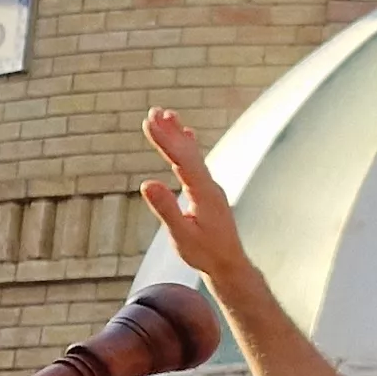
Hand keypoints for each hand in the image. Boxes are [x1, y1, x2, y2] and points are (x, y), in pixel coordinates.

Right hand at [140, 108, 256, 282]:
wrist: (229, 264)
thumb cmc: (205, 253)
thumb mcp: (181, 235)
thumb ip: (166, 209)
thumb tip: (147, 183)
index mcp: (204, 194)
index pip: (182, 161)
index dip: (166, 140)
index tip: (149, 122)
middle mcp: (210, 186)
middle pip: (189, 153)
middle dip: (171, 132)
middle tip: (154, 111)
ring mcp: (211, 188)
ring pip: (194, 156)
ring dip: (179, 135)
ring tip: (166, 114)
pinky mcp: (208, 192)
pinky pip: (197, 163)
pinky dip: (188, 148)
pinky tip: (186, 136)